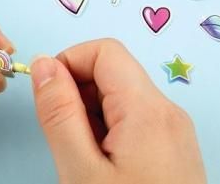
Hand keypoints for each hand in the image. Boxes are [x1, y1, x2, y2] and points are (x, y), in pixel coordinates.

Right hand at [31, 40, 205, 183]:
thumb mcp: (80, 169)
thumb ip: (59, 111)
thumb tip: (44, 64)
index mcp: (148, 109)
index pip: (104, 50)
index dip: (67, 62)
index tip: (47, 95)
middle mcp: (168, 113)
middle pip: (113, 72)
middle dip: (77, 93)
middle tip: (64, 136)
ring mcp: (175, 132)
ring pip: (122, 98)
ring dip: (91, 115)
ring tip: (84, 159)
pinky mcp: (175, 151)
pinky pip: (135, 121)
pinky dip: (109, 132)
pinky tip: (102, 167)